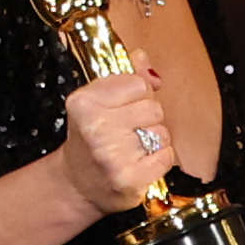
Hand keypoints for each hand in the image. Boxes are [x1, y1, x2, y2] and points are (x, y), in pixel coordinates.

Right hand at [58, 66, 175, 216]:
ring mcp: (113, 155)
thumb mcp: (96, 103)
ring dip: (153, 141)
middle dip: (147, 119)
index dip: (138, 96)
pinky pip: (167, 156)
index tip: (125, 108)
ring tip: (133, 149)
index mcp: (84, 103)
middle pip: (153, 108)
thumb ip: (122, 78)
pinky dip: (160, 160)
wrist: (77, 186)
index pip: (138, 83)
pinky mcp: (130, 178)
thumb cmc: (89, 141)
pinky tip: (141, 163)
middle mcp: (95, 127)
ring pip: (162, 132)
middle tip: (127, 132)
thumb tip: (142, 58)